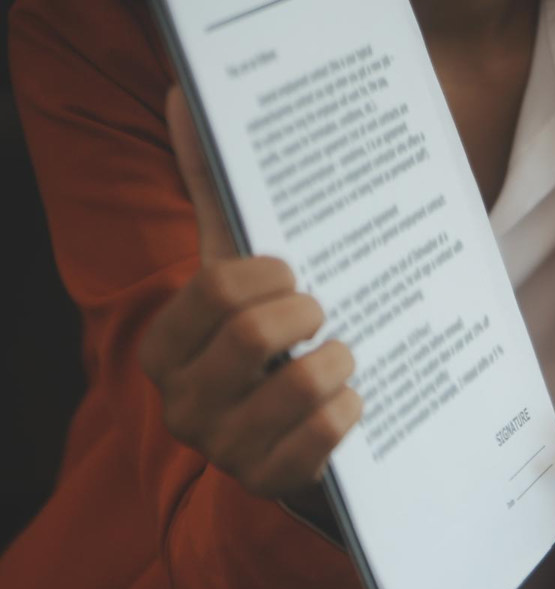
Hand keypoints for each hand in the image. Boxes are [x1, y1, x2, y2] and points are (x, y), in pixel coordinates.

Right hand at [137, 88, 359, 504]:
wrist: (290, 440)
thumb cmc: (266, 345)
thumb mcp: (238, 281)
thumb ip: (216, 200)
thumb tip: (188, 104)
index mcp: (165, 347)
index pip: (217, 288)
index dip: (272, 274)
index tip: (296, 275)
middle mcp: (183, 403)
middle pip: (256, 335)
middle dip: (308, 314)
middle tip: (324, 313)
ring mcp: (227, 449)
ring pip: (302, 385)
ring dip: (338, 361)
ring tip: (342, 356)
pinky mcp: (275, 483)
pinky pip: (328, 434)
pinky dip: (352, 408)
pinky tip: (353, 398)